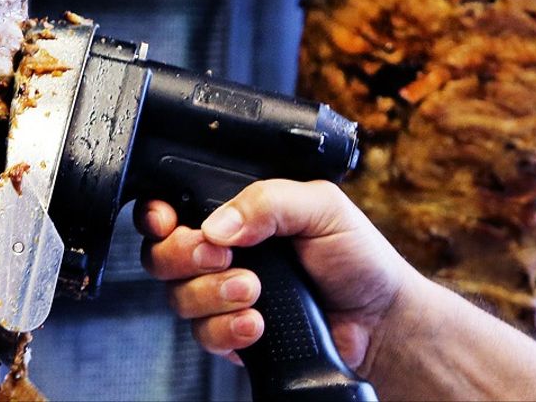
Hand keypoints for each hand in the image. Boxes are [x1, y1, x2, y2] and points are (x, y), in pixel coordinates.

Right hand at [135, 179, 418, 373]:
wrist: (379, 319)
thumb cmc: (355, 255)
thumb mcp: (320, 206)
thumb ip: (268, 201)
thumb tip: (218, 224)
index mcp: (235, 213)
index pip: (172, 207)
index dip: (157, 214)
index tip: (168, 221)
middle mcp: (220, 253)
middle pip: (161, 254)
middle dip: (184, 255)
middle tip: (222, 256)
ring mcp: (220, 296)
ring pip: (178, 297)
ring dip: (212, 294)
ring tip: (254, 291)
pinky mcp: (229, 335)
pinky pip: (203, 336)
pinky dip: (226, 329)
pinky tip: (256, 324)